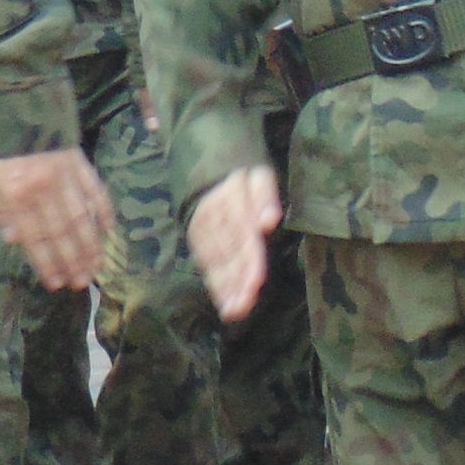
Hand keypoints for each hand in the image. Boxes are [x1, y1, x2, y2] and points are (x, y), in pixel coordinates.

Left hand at [0, 149, 114, 291]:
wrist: (13, 108)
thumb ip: (0, 210)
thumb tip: (14, 240)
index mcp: (17, 194)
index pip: (35, 237)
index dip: (47, 263)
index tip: (56, 284)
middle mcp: (44, 188)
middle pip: (62, 232)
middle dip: (72, 261)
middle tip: (82, 282)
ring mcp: (65, 174)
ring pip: (82, 216)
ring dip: (90, 245)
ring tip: (96, 266)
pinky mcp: (80, 160)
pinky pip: (96, 190)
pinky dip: (104, 210)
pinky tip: (108, 230)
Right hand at [185, 163, 284, 322]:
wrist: (202, 152)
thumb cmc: (241, 167)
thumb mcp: (258, 171)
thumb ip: (265, 195)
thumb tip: (269, 222)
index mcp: (232, 200)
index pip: (243, 236)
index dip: (249, 261)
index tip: (255, 284)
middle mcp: (214, 217)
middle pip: (227, 254)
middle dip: (235, 283)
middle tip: (242, 308)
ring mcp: (201, 227)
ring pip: (213, 261)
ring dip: (223, 288)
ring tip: (233, 312)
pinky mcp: (195, 234)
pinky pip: (204, 260)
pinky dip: (213, 281)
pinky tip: (223, 300)